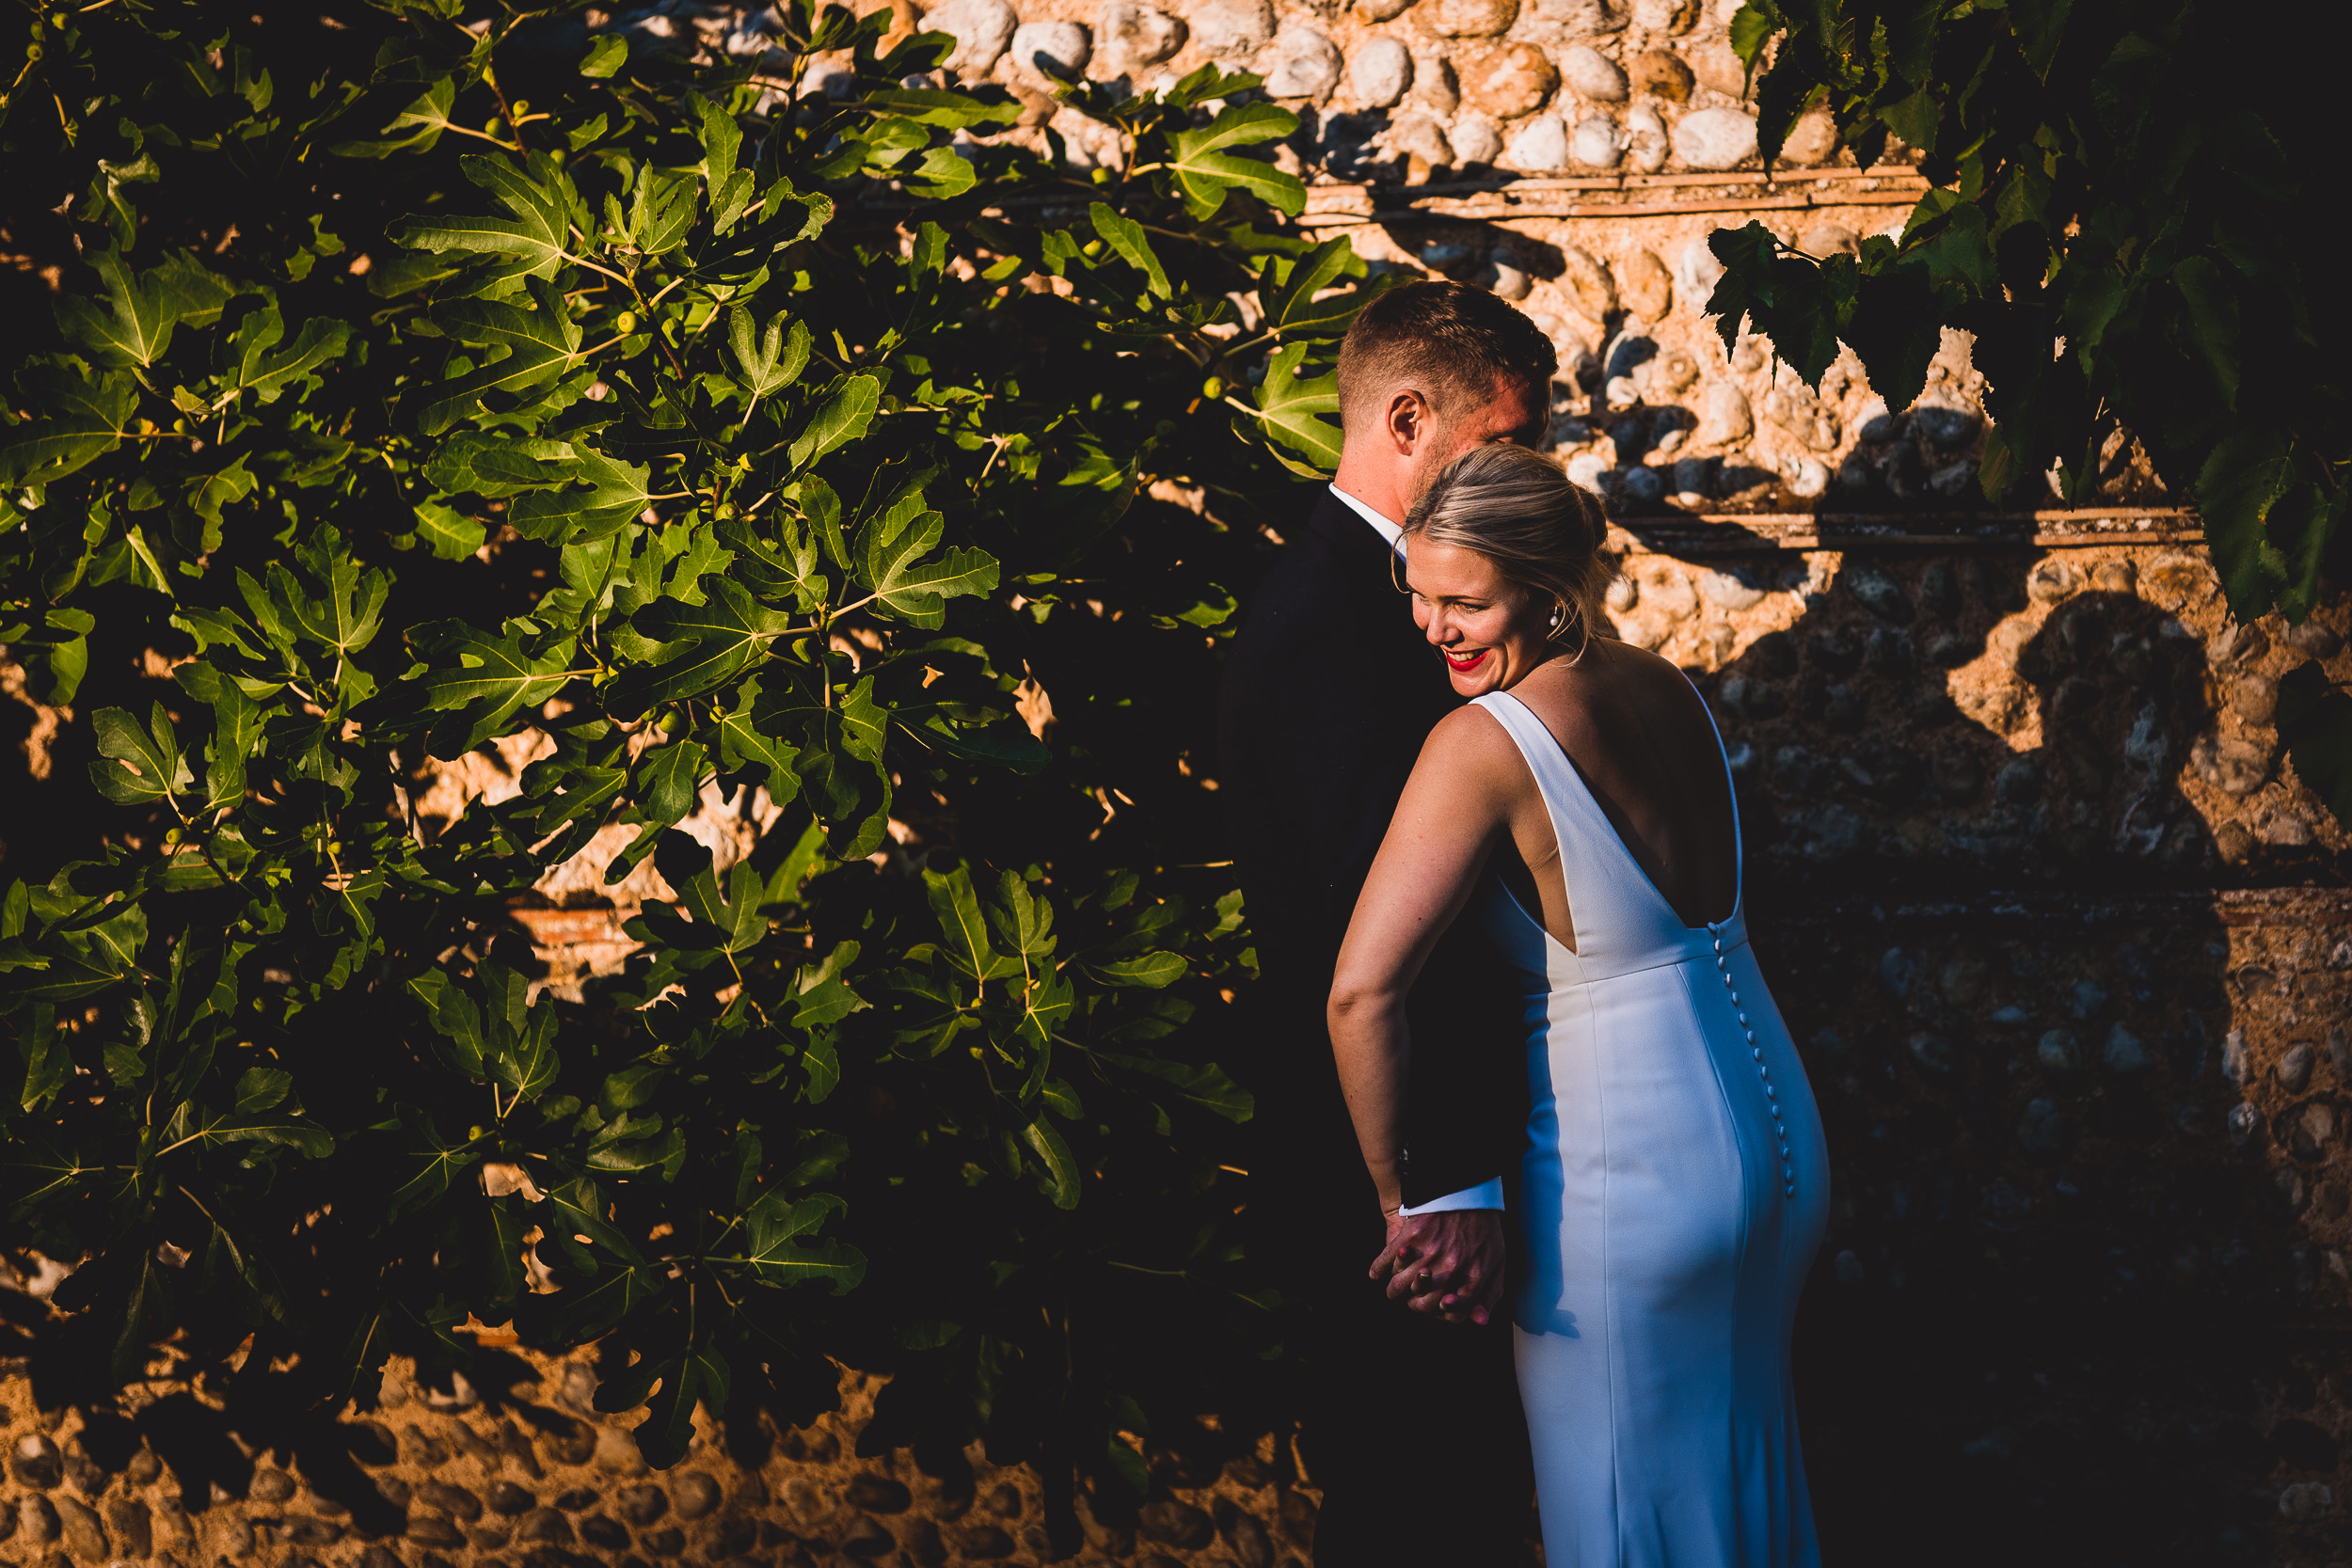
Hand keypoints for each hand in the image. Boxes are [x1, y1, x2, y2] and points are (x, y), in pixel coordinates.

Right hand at [1370, 1208, 1504, 1326]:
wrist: (1469, 1192)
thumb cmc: (1484, 1230)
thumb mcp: (1497, 1263)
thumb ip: (1489, 1295)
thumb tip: (1478, 1322)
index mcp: (1473, 1278)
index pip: (1451, 1315)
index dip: (1442, 1314)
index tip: (1436, 1306)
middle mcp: (1450, 1269)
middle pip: (1422, 1305)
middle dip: (1415, 1305)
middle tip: (1411, 1299)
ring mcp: (1429, 1252)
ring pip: (1399, 1286)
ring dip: (1393, 1290)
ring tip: (1392, 1288)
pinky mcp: (1412, 1235)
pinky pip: (1387, 1259)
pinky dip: (1378, 1268)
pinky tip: (1375, 1273)